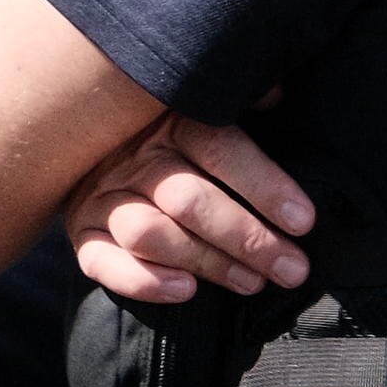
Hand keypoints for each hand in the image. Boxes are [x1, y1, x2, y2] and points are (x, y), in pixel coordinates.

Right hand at [64, 114, 314, 303]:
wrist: (89, 141)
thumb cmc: (173, 136)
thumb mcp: (202, 108)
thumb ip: (240, 101)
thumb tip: (277, 96)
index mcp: (170, 123)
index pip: (219, 150)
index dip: (263, 186)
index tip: (304, 221)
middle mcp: (134, 159)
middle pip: (188, 200)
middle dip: (247, 239)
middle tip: (292, 268)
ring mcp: (103, 197)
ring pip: (149, 233)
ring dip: (206, 262)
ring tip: (253, 284)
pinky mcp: (82, 232)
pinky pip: (100, 261)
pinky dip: (141, 280)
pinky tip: (185, 290)